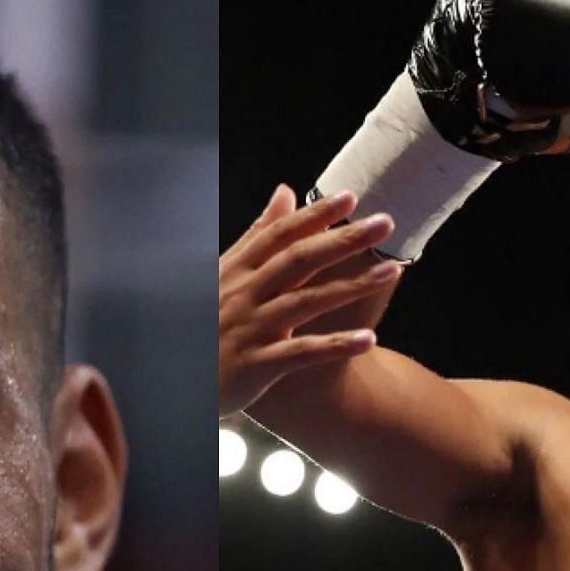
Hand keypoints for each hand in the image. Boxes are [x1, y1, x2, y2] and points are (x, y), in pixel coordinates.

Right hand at [219, 186, 401, 416]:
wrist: (178, 378)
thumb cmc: (206, 321)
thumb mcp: (226, 272)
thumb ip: (258, 234)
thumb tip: (285, 193)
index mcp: (238, 271)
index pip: (280, 235)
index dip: (315, 215)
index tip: (351, 197)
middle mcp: (245, 295)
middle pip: (299, 261)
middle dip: (343, 240)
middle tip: (384, 223)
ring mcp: (252, 330)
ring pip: (305, 303)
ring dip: (351, 287)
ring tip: (391, 272)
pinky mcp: (257, 366)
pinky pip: (301, 354)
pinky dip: (334, 346)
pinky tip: (368, 340)